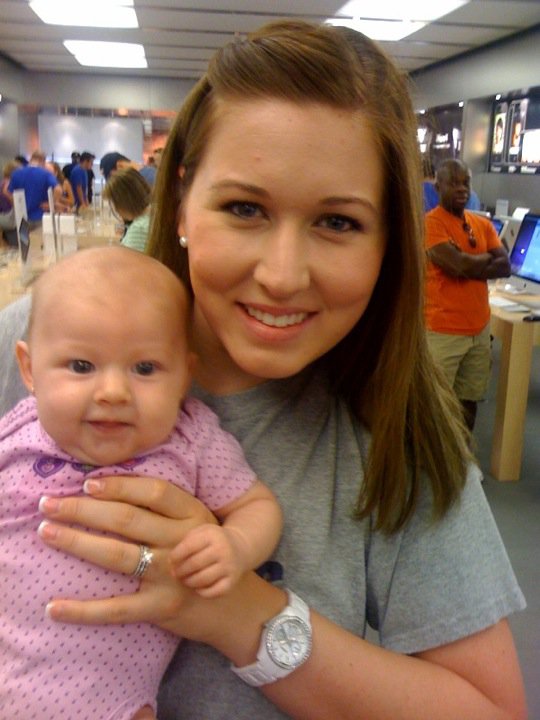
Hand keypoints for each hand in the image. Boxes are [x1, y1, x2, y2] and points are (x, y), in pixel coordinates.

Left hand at [38, 475, 220, 638]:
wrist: (233, 604)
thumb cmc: (202, 554)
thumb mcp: (195, 522)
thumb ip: (163, 507)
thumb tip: (108, 487)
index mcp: (192, 514)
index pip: (153, 491)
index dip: (118, 485)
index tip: (85, 482)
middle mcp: (182, 541)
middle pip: (127, 519)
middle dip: (82, 509)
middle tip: (48, 504)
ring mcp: (172, 575)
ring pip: (117, 555)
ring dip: (76, 542)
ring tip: (47, 532)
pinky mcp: (161, 607)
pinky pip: (116, 609)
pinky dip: (82, 610)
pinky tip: (54, 607)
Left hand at [171, 524, 244, 597]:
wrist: (240, 547)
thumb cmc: (213, 540)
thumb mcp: (202, 532)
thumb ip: (186, 541)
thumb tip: (172, 562)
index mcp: (212, 535)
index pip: (188, 547)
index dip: (175, 556)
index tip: (171, 561)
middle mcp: (223, 550)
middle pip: (194, 564)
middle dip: (180, 571)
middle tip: (175, 573)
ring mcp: (229, 566)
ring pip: (202, 579)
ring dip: (189, 582)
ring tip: (184, 580)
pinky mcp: (232, 581)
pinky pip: (213, 592)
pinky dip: (202, 592)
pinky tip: (198, 587)